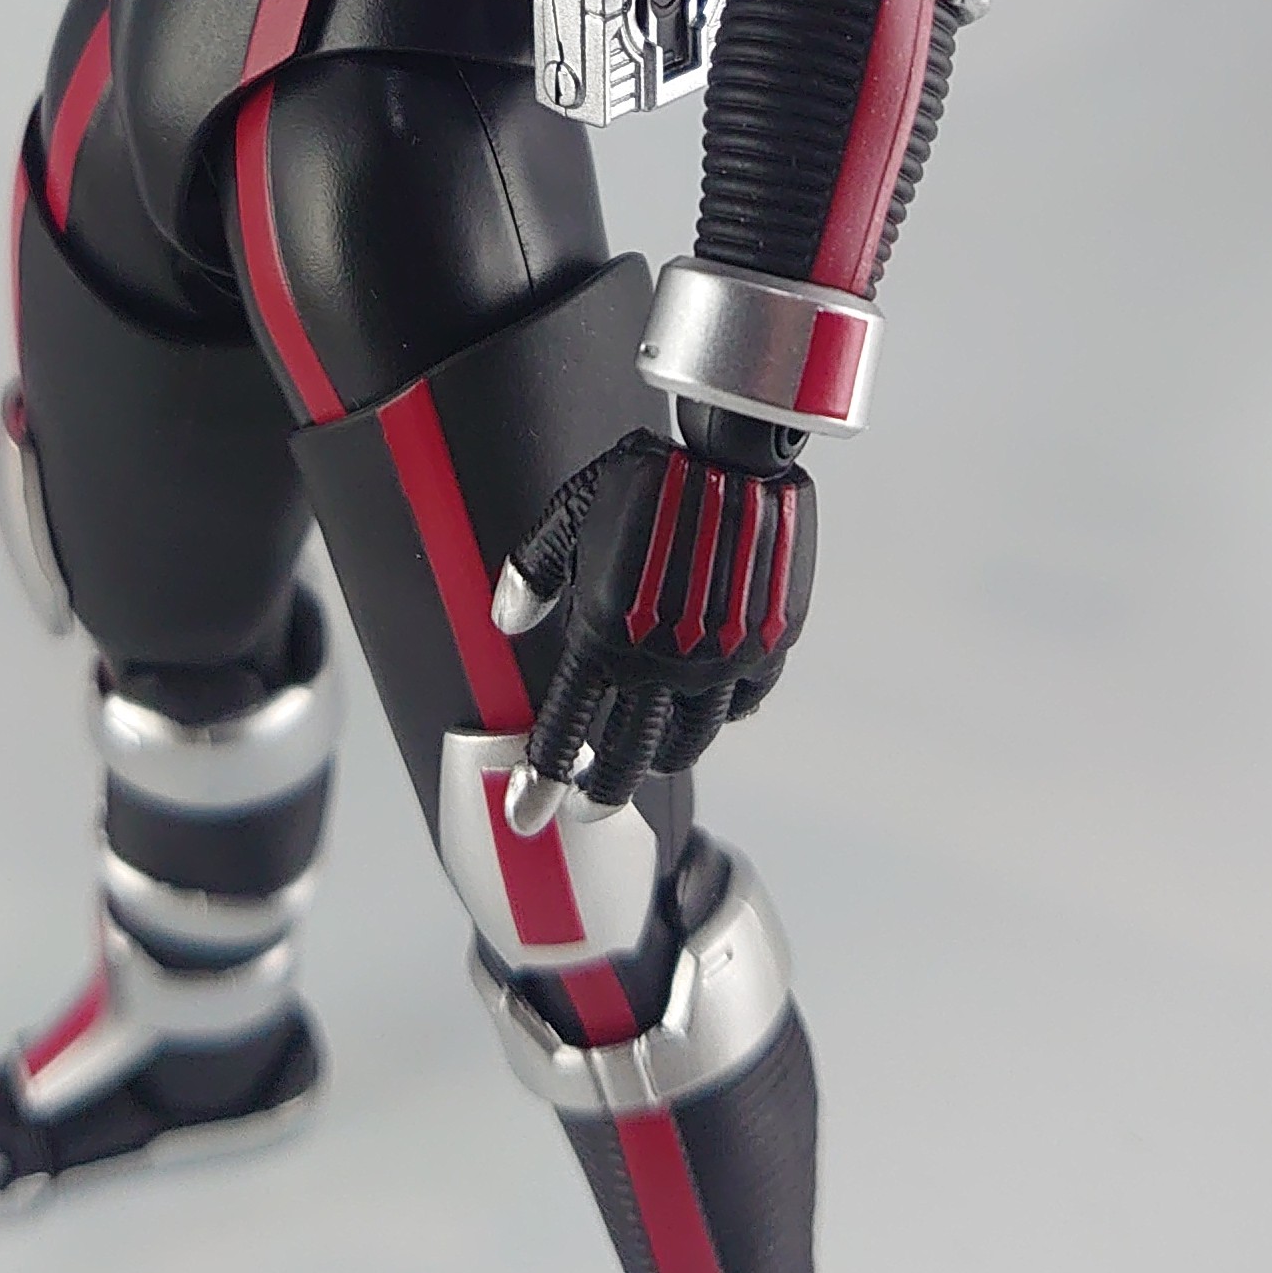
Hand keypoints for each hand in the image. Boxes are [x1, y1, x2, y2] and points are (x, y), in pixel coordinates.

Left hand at [492, 428, 815, 815]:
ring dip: (659, 760)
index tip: (528, 818)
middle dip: (600, 793)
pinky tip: (708, 713)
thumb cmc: (648, 478)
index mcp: (603, 634)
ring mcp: (716, 661)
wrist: (734, 455)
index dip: (542, 781)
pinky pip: (742, 705)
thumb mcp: (570, 511)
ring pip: (686, 742)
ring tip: (645, 763)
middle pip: (626, 757)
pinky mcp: (763, 648)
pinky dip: (721, 718)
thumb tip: (507, 618)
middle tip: (587, 808)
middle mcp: (659, 661)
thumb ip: (533, 571)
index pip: (564, 729)